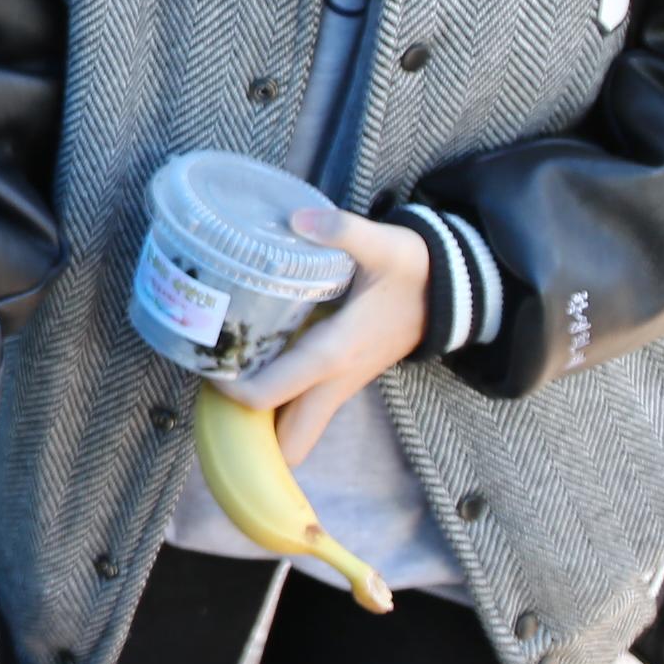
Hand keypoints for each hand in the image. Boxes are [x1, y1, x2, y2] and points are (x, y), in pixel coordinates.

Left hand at [224, 206, 431, 463]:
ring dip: (262, 427)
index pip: (271, 394)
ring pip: (297, 432)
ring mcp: (340, 387)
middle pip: (289, 443)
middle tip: (211, 399)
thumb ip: (342, 230)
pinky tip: (251, 371)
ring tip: (224, 385)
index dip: (230, 390)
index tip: (205, 364)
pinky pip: (302, 411)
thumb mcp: (382, 244)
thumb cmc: (416, 270)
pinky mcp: (342, 381)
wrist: (457, 292)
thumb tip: (298, 221)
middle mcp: (335, 382)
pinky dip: (276, 408)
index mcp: (333, 354)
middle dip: (249, 439)